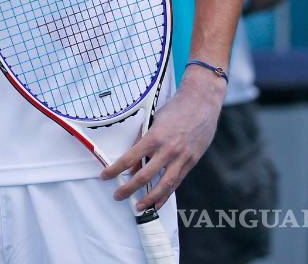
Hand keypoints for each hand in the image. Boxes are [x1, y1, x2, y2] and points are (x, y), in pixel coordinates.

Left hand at [100, 67, 225, 210]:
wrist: (201, 102)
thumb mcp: (154, 120)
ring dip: (149, 198)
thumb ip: (143, 141)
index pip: (130, 158)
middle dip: (130, 188)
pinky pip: (177, 181)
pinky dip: (167, 193)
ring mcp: (182, 157)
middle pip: (145, 175)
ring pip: (164, 184)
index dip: (116, 169)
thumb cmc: (175, 108)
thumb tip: (133, 163)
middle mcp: (168, 149)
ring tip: (139, 207)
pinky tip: (158, 202)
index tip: (105, 176)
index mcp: (154, 136)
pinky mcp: (192, 161)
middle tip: (118, 196)